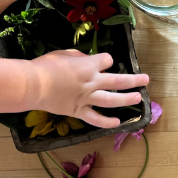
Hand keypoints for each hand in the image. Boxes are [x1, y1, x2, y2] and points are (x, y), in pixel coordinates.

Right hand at [31, 51, 148, 128]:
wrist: (32, 85)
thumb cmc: (45, 66)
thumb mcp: (64, 54)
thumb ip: (79, 57)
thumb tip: (87, 60)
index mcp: (89, 65)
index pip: (107, 60)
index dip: (106, 60)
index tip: (103, 62)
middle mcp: (92, 82)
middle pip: (118, 81)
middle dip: (134, 80)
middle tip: (145, 79)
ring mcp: (87, 98)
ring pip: (112, 100)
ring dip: (127, 99)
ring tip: (138, 98)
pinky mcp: (79, 111)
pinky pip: (96, 119)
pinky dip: (107, 122)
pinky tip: (118, 123)